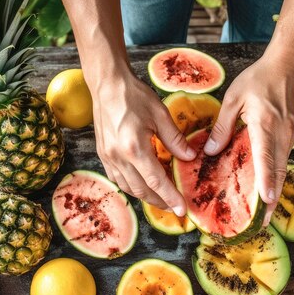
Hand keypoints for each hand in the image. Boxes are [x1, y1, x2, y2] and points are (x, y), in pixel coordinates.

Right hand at [87, 68, 195, 215]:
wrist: (107, 85)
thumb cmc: (134, 96)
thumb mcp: (160, 114)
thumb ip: (175, 140)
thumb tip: (190, 158)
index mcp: (134, 147)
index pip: (156, 181)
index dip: (170, 197)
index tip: (182, 210)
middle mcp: (118, 157)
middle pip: (142, 190)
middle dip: (160, 202)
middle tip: (175, 208)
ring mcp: (108, 157)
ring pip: (128, 187)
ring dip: (146, 196)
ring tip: (162, 198)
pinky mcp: (103, 154)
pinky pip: (118, 179)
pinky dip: (132, 186)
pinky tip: (142, 184)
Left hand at [204, 52, 293, 224]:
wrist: (285, 65)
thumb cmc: (257, 79)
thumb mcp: (233, 99)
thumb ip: (222, 126)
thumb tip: (211, 152)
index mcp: (266, 123)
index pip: (266, 157)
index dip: (267, 180)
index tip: (266, 201)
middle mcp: (282, 132)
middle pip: (279, 169)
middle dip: (272, 197)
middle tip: (264, 221)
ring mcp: (290, 134)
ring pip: (283, 166)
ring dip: (275, 188)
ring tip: (265, 212)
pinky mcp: (292, 133)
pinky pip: (283, 158)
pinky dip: (276, 174)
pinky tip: (268, 186)